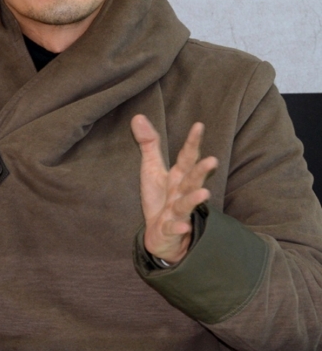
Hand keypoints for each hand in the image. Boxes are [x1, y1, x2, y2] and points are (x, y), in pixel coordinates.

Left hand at [131, 115, 217, 264]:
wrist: (160, 234)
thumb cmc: (159, 198)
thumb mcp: (151, 168)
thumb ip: (149, 143)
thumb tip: (137, 116)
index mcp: (178, 176)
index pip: (186, 157)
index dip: (192, 142)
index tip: (199, 125)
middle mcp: (181, 192)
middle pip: (192, 179)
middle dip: (201, 171)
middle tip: (212, 160)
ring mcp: (177, 211)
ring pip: (187, 204)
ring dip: (195, 199)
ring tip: (204, 194)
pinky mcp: (169, 229)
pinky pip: (173, 228)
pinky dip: (178, 227)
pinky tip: (183, 226)